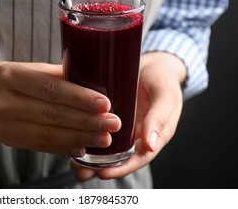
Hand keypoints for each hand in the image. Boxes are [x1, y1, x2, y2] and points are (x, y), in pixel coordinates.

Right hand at [0, 62, 120, 156]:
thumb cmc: (2, 77)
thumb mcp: (24, 68)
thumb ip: (54, 75)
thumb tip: (90, 80)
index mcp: (12, 77)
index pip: (49, 88)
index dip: (78, 97)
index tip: (105, 103)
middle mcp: (6, 102)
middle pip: (51, 114)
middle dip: (86, 121)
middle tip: (114, 123)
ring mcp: (6, 125)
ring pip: (48, 134)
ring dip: (79, 138)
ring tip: (105, 139)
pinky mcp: (11, 141)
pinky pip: (40, 147)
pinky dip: (63, 148)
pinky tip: (82, 149)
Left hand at [71, 52, 186, 180]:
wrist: (153, 64)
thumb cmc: (163, 80)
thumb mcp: (166, 96)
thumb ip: (159, 118)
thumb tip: (150, 145)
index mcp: (153, 136)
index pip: (138, 158)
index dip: (121, 168)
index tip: (103, 174)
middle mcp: (136, 136)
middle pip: (118, 158)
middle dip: (100, 168)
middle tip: (81, 172)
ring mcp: (122, 127)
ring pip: (106, 147)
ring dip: (90, 157)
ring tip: (73, 164)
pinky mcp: (108, 116)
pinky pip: (97, 129)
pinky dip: (85, 136)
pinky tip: (71, 140)